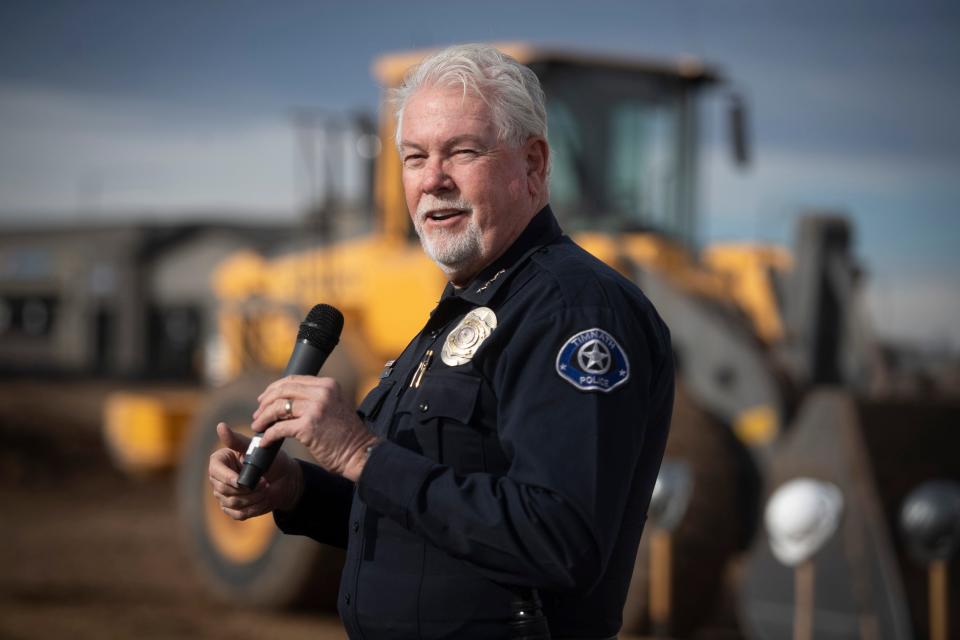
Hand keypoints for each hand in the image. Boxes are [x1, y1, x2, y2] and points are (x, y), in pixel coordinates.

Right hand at [208, 422, 302, 519]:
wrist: (285, 478)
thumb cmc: (270, 460)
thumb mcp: (256, 448)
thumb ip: (237, 440)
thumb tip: (220, 426)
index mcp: (220, 461)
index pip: (215, 471)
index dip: (228, 478)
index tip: (242, 481)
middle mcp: (219, 479)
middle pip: (222, 490)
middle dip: (247, 489)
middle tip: (265, 483)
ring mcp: (224, 495)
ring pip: (232, 503)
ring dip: (253, 498)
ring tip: (267, 489)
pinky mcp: (233, 509)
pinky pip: (238, 514)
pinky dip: (254, 508)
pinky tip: (264, 499)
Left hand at [251, 375, 378, 481]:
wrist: (359, 453)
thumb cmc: (345, 435)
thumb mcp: (333, 407)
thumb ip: (315, 399)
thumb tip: (285, 402)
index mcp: (328, 385)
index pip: (293, 380)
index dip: (274, 389)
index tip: (264, 399)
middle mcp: (322, 392)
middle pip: (282, 390)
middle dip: (265, 402)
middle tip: (258, 413)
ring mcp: (315, 409)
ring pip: (277, 407)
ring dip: (263, 418)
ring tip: (257, 426)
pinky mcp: (308, 427)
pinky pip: (279, 428)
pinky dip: (268, 435)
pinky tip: (265, 441)